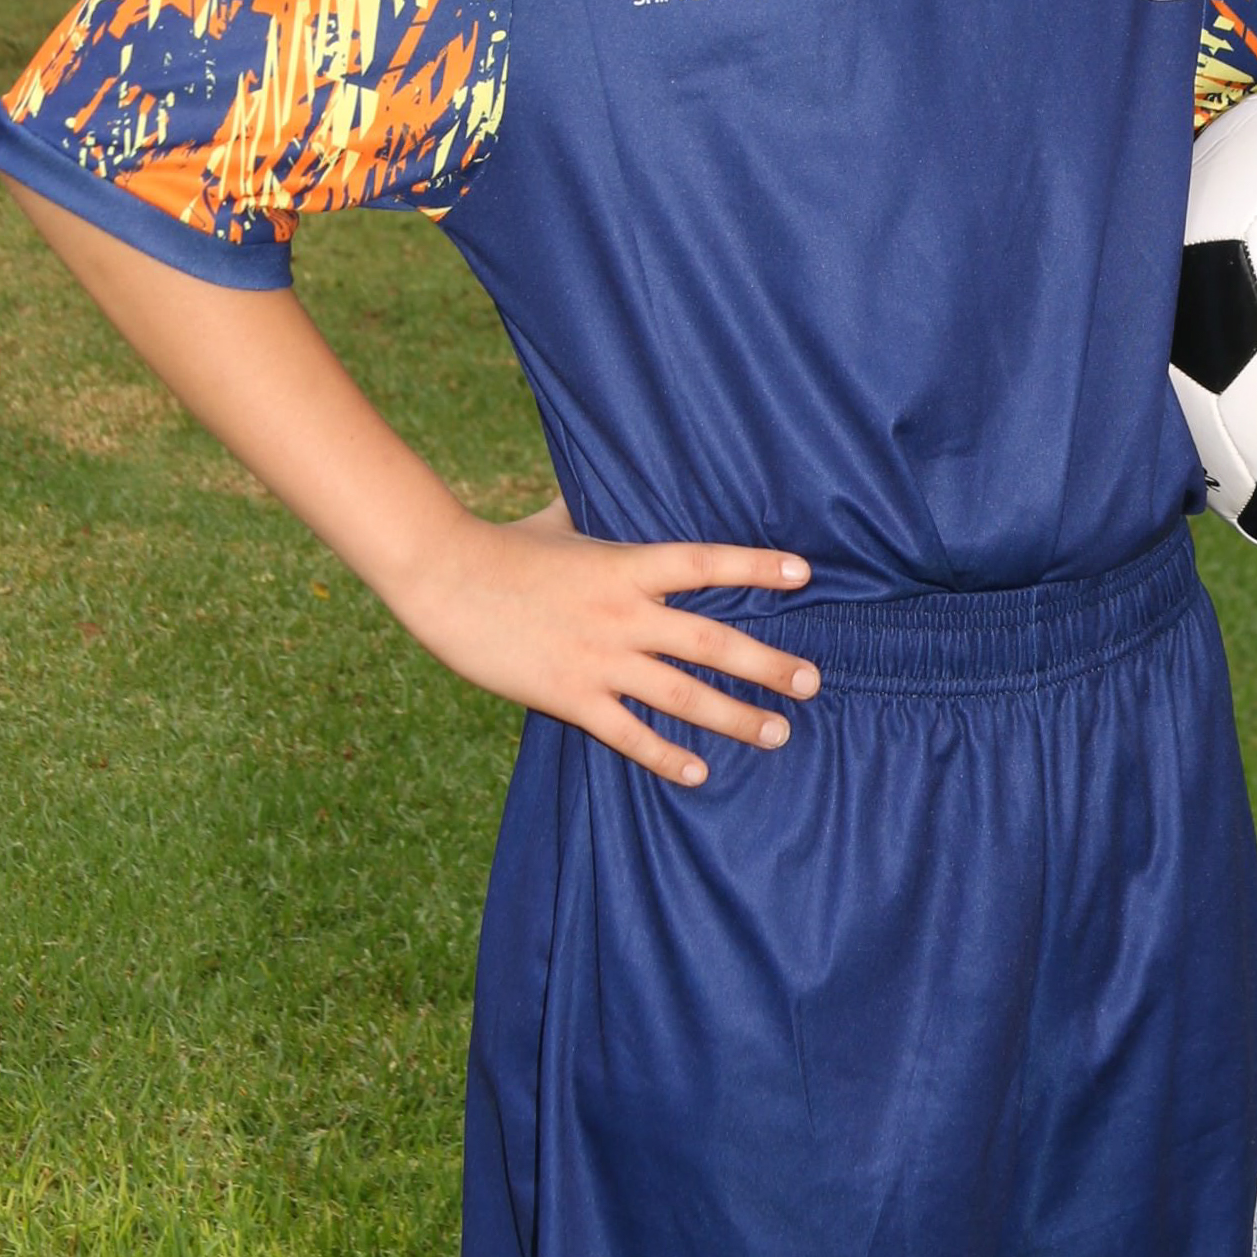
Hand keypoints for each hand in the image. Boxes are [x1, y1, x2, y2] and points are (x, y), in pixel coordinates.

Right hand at [399, 498, 820, 783]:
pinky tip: (698, 772)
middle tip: (812, 682)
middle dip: (767, 664)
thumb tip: (607, 484)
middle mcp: (622, 613)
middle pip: (711, 640)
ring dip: (734, 716)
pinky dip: (665, 755)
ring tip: (779, 732)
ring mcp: (598, 657)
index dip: (756, 566)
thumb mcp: (558, 520)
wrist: (444, 577)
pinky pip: (628, 733)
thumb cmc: (502, 546)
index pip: (705, 562)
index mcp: (625, 564)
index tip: (805, 573)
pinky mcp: (568, 695)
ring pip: (682, 694)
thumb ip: (594, 515)